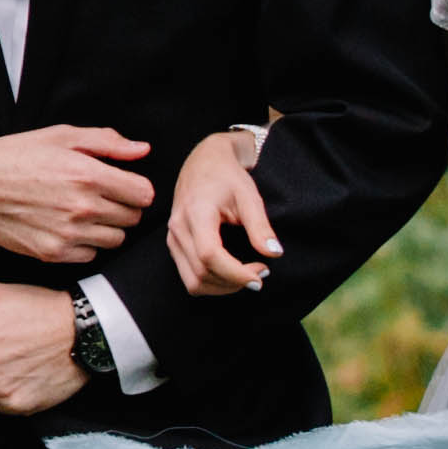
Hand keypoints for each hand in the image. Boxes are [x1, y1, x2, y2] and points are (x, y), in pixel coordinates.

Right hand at [0, 125, 149, 265]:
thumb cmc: (16, 156)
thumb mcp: (61, 136)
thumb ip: (107, 142)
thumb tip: (141, 151)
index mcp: (88, 175)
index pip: (144, 194)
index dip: (136, 187)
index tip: (124, 185)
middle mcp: (82, 207)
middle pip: (133, 218)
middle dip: (123, 206)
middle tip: (101, 196)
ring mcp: (68, 234)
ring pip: (116, 239)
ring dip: (107, 227)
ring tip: (84, 212)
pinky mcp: (53, 253)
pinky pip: (91, 255)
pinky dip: (86, 244)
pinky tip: (68, 227)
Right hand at [167, 125, 281, 298]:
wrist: (205, 161)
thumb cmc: (226, 175)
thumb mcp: (248, 196)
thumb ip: (260, 226)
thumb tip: (274, 253)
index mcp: (196, 213)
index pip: (209, 256)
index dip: (235, 273)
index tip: (261, 275)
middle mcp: (178, 228)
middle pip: (201, 274)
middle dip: (234, 282)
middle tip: (262, 273)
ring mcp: (173, 238)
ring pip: (193, 282)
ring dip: (223, 287)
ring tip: (248, 275)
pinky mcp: (174, 245)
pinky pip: (190, 276)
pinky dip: (212, 283)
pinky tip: (232, 273)